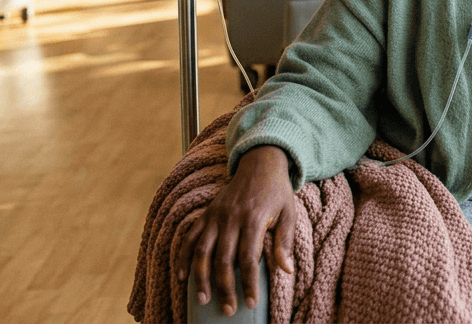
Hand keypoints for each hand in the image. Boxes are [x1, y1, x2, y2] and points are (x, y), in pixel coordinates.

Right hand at [177, 145, 297, 315]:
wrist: (260, 163)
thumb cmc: (277, 193)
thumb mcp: (289, 214)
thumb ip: (285, 242)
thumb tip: (287, 270)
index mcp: (254, 219)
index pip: (248, 258)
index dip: (249, 283)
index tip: (251, 302)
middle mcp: (231, 218)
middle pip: (223, 259)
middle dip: (225, 287)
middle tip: (228, 310)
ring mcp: (215, 216)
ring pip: (203, 251)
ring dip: (201, 278)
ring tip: (203, 300)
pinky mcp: (206, 213)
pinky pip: (190, 237)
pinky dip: (184, 257)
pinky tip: (183, 276)